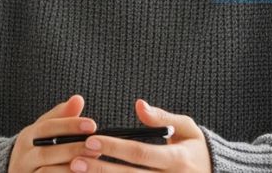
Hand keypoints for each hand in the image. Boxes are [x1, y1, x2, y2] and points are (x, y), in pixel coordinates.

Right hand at [8, 94, 99, 172]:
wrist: (18, 172)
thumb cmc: (37, 148)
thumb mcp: (45, 130)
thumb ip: (62, 116)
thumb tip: (78, 99)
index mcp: (28, 137)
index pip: (47, 127)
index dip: (70, 125)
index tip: (92, 125)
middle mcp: (24, 156)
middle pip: (46, 153)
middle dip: (72, 150)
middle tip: (96, 148)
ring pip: (46, 172)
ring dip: (69, 169)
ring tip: (91, 165)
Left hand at [59, 99, 211, 171]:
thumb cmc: (197, 150)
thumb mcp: (188, 129)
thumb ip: (163, 118)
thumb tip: (139, 105)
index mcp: (177, 160)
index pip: (141, 154)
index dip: (115, 148)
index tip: (91, 139)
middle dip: (100, 169)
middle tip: (74, 160)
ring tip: (76, 172)